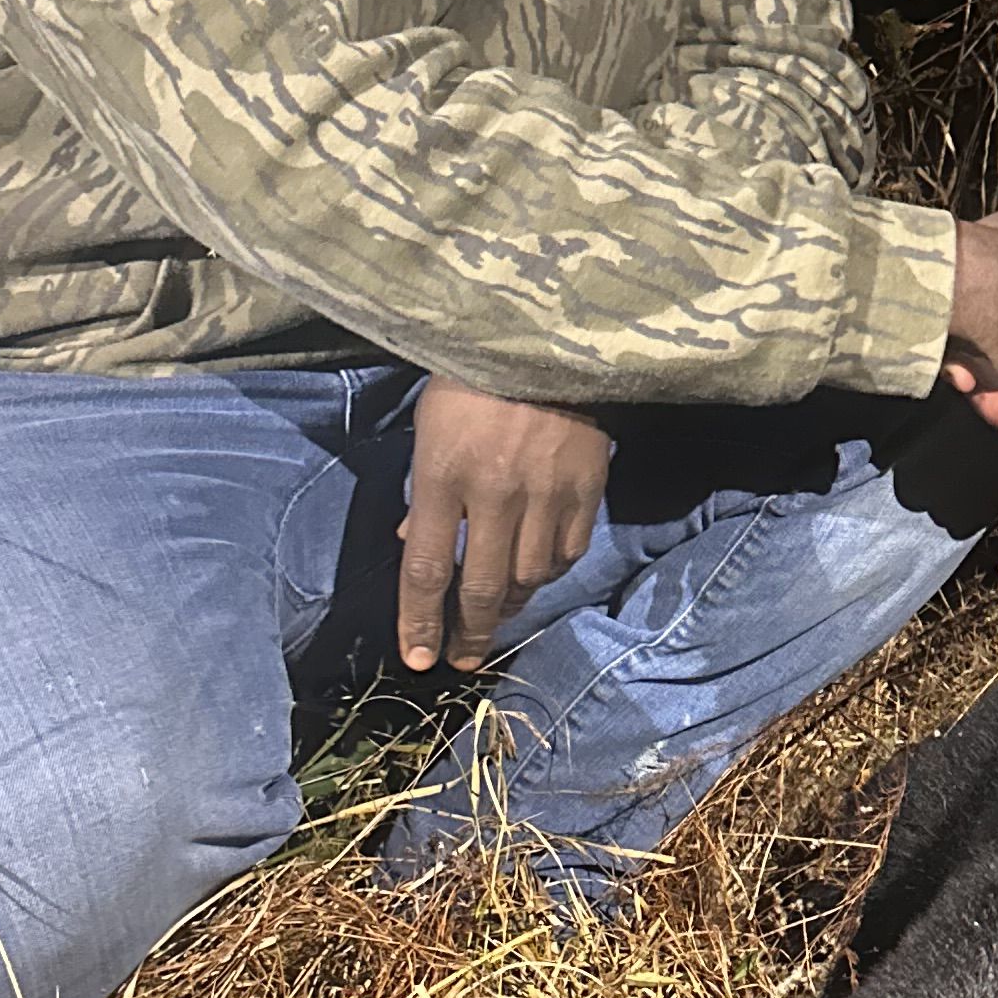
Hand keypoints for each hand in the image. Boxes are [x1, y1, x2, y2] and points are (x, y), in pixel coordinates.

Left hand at [400, 377, 613, 670]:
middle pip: (480, 587)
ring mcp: (546, 493)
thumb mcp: (429, 426)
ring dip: (508, 605)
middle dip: (468, 633)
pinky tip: (534, 575)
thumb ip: (423, 489)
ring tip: (495, 614)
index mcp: (444, 473)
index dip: (420, 621)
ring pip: (528, 577)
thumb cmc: (472, 377)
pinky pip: (566, 553)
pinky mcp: (586, 489)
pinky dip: (548, 573)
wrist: (548, 338)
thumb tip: (411, 539)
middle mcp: (495, 492)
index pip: (426, 568)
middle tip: (462, 659)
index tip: (418, 657)